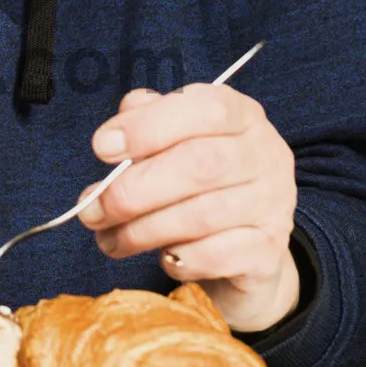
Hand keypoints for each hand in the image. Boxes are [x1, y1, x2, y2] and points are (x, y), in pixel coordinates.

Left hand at [78, 85, 298, 332]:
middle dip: (133, 190)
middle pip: (200, 165)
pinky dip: (178, 259)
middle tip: (92, 209)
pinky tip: (161, 258)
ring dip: (141, 231)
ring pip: (201, 216)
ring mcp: (273, 205)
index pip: (206, 107)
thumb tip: (115, 134)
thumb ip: (147, 125)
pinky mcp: (268, 253)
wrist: (249, 250)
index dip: (149, 125)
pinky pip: (214, 256)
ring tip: (109, 239)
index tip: (102, 148)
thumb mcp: (176, 143)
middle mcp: (266, 155)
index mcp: (242, 116)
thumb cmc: (201, 185)